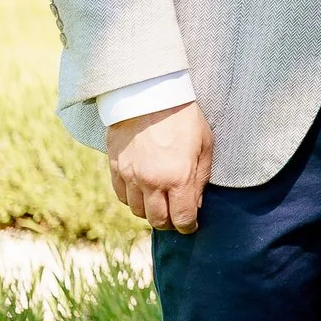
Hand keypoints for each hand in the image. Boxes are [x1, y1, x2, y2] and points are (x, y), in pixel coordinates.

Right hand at [105, 101, 213, 233]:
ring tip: (160, 203)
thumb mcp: (205, 145)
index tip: (191, 225)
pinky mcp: (115, 168)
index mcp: (178, 177)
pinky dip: (132, 199)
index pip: (181, 218)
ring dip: (150, 212)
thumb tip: (195, 204)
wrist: (149, 94)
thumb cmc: (184, 117)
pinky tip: (142, 192)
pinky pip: (121, 196)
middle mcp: (152, 182)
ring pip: (137, 211)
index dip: (188, 226)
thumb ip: (200, 178)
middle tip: (176, 217)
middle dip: (169, 223)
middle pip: (157, 220)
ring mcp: (130, 176)